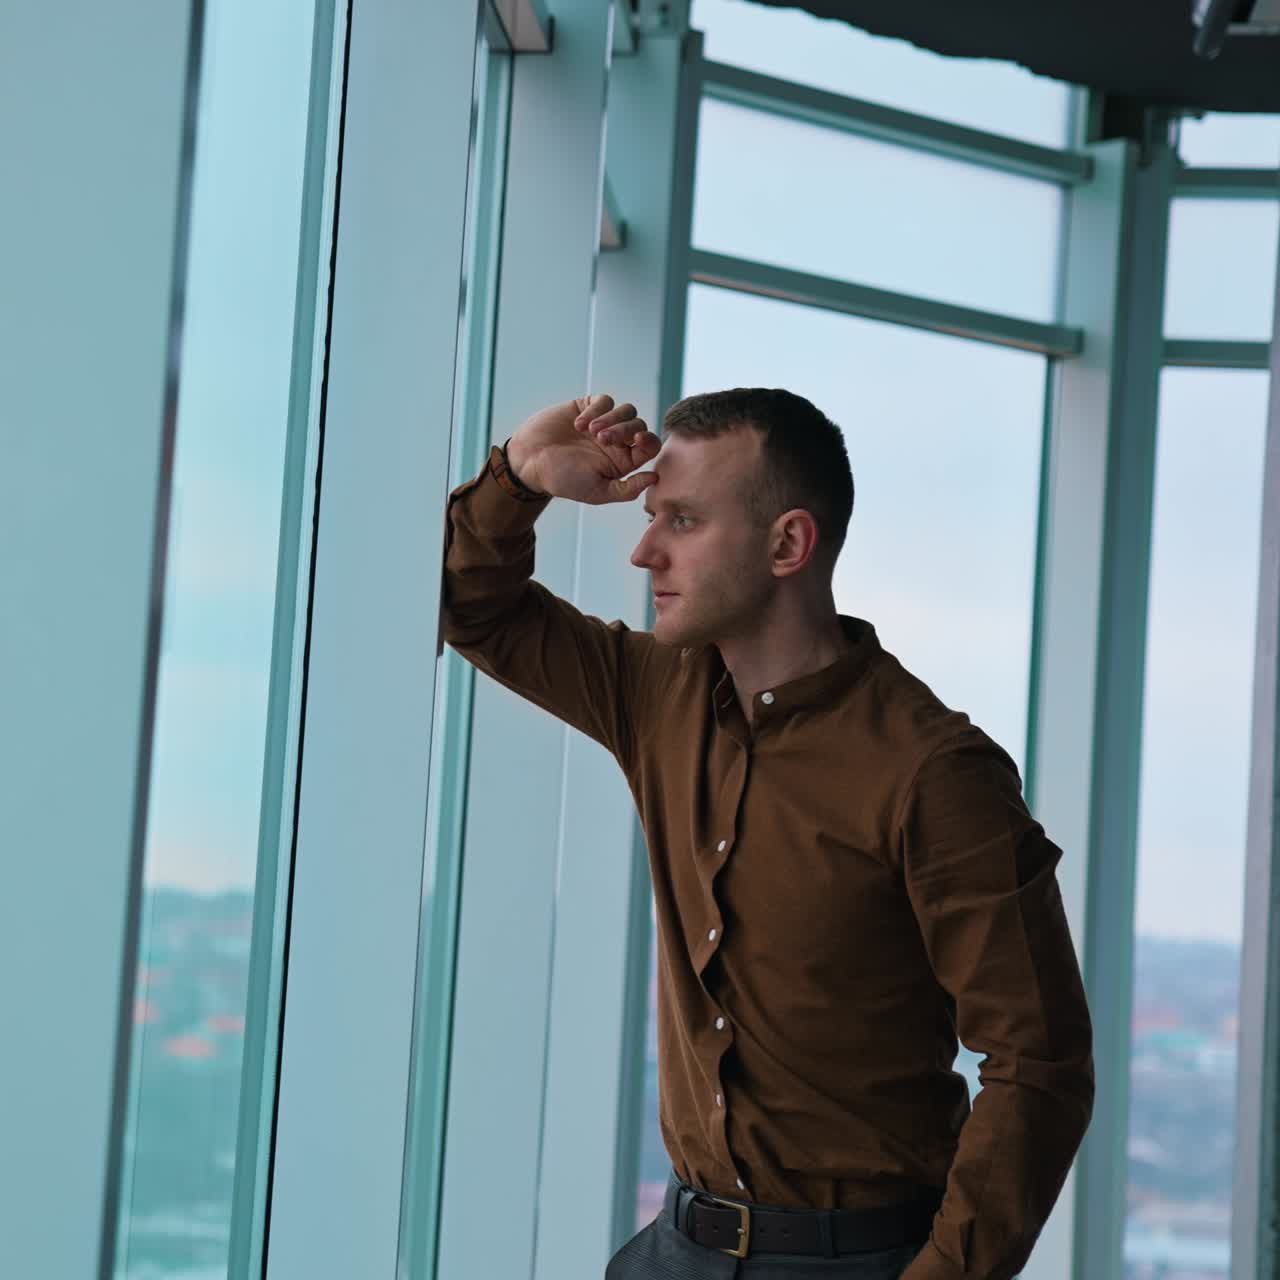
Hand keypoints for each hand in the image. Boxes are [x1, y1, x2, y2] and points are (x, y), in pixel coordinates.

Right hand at [506, 394, 659, 504]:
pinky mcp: (587, 407)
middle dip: (625, 430)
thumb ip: (627, 489)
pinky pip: (604, 400)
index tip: (638, 441)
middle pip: (639, 425)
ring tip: (590, 432)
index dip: (650, 440)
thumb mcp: (598, 492)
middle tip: (602, 440)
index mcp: (624, 461)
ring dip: (612, 419)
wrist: (531, 462)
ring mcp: (603, 422)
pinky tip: (579, 424)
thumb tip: (654, 477)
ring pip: (626, 410)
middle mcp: (617, 441)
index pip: (650, 446)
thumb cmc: (563, 480)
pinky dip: (595, 410)